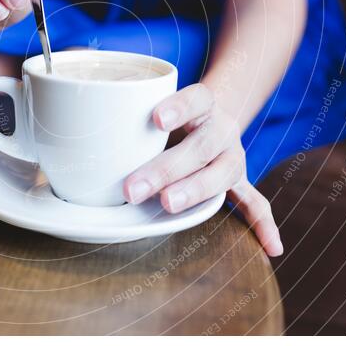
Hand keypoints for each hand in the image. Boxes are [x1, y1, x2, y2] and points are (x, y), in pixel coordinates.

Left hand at [123, 83, 283, 256]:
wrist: (209, 115)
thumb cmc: (168, 115)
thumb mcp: (152, 103)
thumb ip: (126, 116)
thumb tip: (73, 136)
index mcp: (204, 104)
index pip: (196, 97)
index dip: (179, 106)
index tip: (154, 117)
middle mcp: (222, 128)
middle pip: (201, 145)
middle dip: (166, 168)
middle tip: (133, 187)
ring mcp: (233, 157)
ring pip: (222, 174)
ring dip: (195, 190)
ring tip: (168, 204)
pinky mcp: (238, 181)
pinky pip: (255, 203)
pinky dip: (263, 225)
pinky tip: (272, 248)